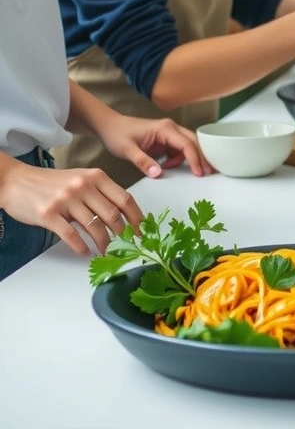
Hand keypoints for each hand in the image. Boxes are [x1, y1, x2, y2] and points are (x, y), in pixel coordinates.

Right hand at [0, 159, 143, 256]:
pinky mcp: (49, 214)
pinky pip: (71, 234)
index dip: (137, 217)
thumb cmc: (52, 183)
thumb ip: (100, 192)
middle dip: (123, 233)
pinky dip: (81, 246)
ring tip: (106, 252)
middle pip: (112, 214)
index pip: (125, 198)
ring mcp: (66, 199)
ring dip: (103, 243)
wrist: (18, 181)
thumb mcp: (81, 179)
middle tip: (126, 245)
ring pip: (94, 226)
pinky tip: (85, 252)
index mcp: (96, 176)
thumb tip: (122, 215)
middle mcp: (83, 186)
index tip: (142, 230)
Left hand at [97, 113, 213, 178]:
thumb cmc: (117, 134)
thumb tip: (158, 173)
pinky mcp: (165, 140)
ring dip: (193, 158)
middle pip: (194, 142)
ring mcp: (169, 133)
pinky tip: (170, 166)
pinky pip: (179, 150)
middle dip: (202, 157)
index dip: (195, 158)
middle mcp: (171, 128)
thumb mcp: (127, 150)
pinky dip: (180, 159)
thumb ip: (142, 161)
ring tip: (196, 172)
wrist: (108, 125)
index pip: (186, 144)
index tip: (199, 172)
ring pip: (189, 145)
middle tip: (210, 172)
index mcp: (165, 128)